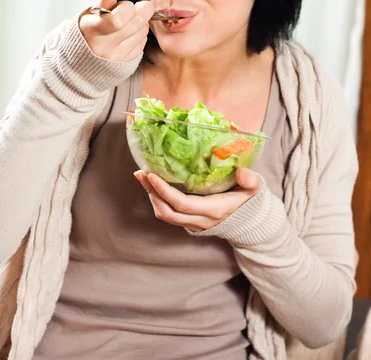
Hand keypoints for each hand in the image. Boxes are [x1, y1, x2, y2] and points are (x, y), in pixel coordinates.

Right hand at [79, 0, 153, 61]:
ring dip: (140, 22)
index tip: (124, 5)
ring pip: (143, 31)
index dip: (127, 7)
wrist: (82, 59)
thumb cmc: (87, 31)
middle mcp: (106, 46)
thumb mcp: (90, 15)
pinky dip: (140, 33)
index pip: (119, 18)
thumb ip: (103, 2)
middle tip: (133, 8)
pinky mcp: (128, 61)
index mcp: (93, 31)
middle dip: (141, 10)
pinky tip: (129, 33)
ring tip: (127, 22)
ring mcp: (118, 56)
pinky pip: (143, 41)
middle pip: (138, 23)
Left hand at [134, 167, 262, 231]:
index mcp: (214, 210)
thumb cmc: (250, 201)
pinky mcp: (190, 223)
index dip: (164, 191)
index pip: (182, 204)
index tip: (152, 175)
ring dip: (152, 196)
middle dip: (151, 192)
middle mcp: (201, 220)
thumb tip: (242, 172)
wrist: (251, 224)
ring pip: (165, 215)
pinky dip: (158, 200)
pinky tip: (154, 186)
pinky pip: (169, 215)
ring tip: (143, 177)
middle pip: (167, 212)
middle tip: (141, 173)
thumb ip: (251, 181)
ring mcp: (194, 224)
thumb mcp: (255, 189)